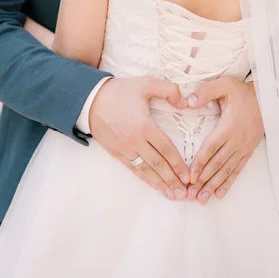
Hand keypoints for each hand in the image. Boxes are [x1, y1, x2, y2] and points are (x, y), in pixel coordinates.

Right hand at [89, 77, 189, 199]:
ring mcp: (124, 148)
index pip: (166, 148)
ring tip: (173, 195)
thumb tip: (185, 103)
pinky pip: (133, 169)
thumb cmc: (119, 91)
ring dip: (160, 184)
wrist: (89, 99)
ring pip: (146, 170)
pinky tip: (155, 186)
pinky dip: (145, 179)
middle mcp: (135, 140)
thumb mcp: (146, 82)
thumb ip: (169, 90)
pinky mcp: (116, 153)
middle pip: (158, 164)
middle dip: (172, 180)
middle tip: (185, 193)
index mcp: (144, 125)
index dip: (178, 164)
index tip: (189, 176)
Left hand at [186, 77, 263, 203]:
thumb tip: (187, 101)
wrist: (267, 98)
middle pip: (217, 164)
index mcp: (228, 126)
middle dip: (203, 181)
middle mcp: (236, 140)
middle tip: (191, 195)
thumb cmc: (242, 92)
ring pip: (227, 170)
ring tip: (202, 199)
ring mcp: (243, 148)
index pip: (211, 147)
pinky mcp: (248, 151)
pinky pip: (238, 170)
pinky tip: (219, 194)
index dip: (200, 163)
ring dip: (214, 185)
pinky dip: (228, 183)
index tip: (190, 176)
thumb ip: (205, 92)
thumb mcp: (224, 85)